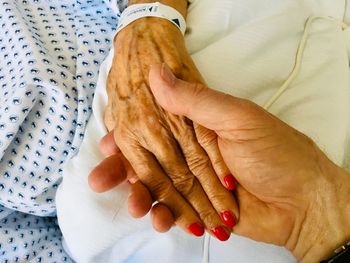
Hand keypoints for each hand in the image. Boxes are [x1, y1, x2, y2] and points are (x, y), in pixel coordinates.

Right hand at [93, 64, 349, 261]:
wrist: (304, 201)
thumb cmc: (276, 153)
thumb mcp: (238, 119)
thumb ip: (195, 100)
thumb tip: (156, 72)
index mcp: (196, 128)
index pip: (153, 129)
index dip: (128, 137)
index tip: (107, 147)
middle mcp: (191, 154)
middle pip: (147, 161)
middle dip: (122, 171)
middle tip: (99, 180)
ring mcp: (195, 184)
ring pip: (156, 189)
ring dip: (139, 197)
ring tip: (134, 206)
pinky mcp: (200, 209)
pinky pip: (174, 213)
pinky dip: (163, 217)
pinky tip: (159, 221)